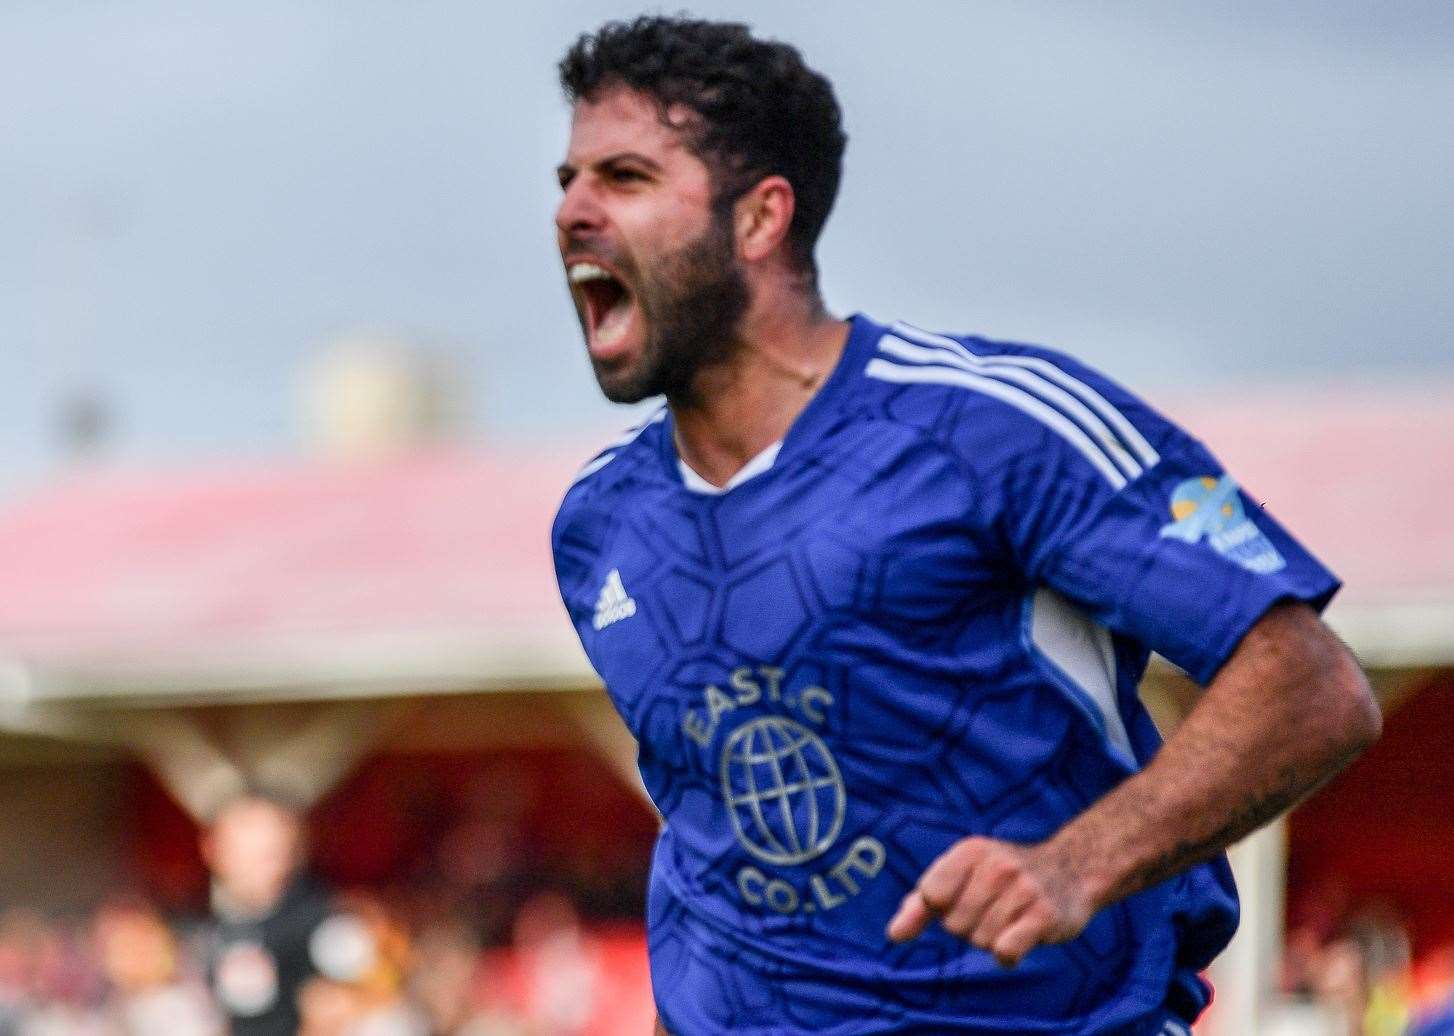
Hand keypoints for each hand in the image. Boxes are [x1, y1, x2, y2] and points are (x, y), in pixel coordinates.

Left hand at [885, 836, 1096, 966]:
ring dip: (992, 939)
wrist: (1072, 870)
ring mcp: (1023, 890)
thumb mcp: (960, 876)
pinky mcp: (1045, 917)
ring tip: (1012, 916)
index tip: (962, 897)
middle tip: (995, 908)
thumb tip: (894, 935)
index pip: (930, 895)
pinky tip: (1021, 937)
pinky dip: (1008, 954)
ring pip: (980, 941)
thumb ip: (920, 904)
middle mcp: (996, 866)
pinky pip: (1005, 952)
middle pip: (954, 924)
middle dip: (969, 926)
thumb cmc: (1002, 878)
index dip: (942, 907)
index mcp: (970, 851)